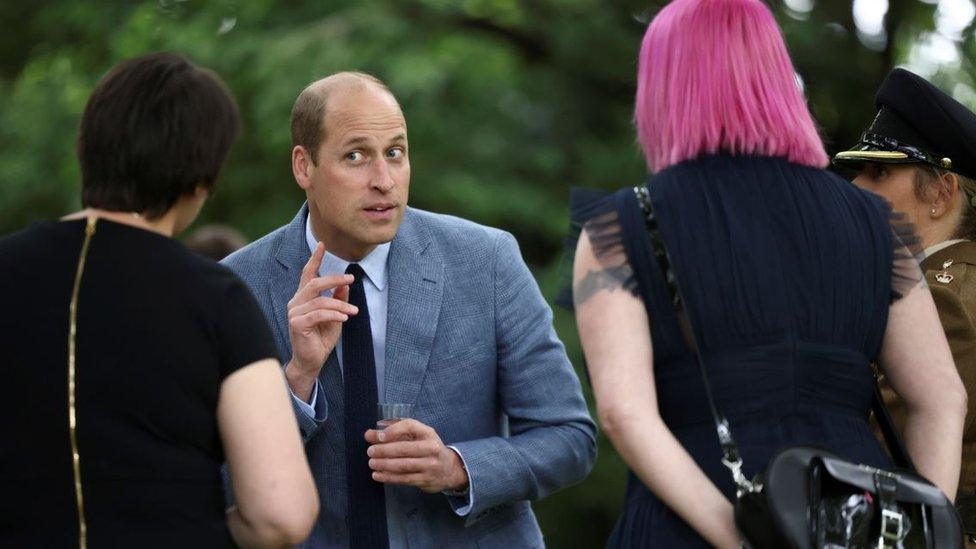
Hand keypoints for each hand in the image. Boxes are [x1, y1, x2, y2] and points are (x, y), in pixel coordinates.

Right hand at [285, 242, 357, 401]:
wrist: (312, 361)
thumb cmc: (321, 339)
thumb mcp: (335, 316)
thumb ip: (338, 300)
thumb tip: (345, 284)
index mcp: (303, 298)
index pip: (308, 274)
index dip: (315, 258)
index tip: (323, 244)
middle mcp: (296, 302)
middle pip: (315, 283)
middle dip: (334, 279)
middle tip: (351, 278)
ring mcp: (294, 312)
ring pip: (321, 301)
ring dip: (341, 305)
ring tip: (354, 312)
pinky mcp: (296, 323)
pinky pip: (319, 314)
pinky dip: (334, 314)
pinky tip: (345, 318)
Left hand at [365, 419, 468, 493]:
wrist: (449, 469)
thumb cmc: (427, 449)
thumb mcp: (416, 437)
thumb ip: (393, 433)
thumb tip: (369, 435)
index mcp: (428, 433)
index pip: (410, 426)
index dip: (393, 430)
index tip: (379, 436)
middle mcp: (431, 448)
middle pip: (405, 448)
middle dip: (385, 450)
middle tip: (370, 451)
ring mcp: (430, 465)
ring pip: (404, 465)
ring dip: (385, 464)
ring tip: (372, 463)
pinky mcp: (426, 479)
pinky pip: (404, 479)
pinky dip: (389, 477)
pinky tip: (378, 475)